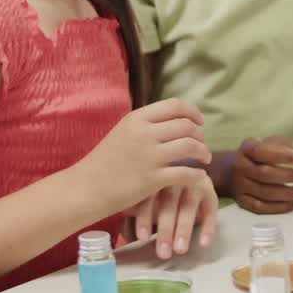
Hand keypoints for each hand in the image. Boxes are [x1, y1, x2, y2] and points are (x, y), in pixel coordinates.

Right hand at [77, 99, 210, 214]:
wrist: (87, 187)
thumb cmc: (104, 161)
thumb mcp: (123, 133)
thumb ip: (145, 125)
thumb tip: (172, 121)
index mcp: (137, 118)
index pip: (175, 106)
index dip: (193, 112)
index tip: (199, 122)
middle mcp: (145, 133)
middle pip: (186, 126)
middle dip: (199, 135)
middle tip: (201, 144)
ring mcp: (150, 156)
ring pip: (190, 146)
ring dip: (203, 151)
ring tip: (204, 159)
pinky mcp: (153, 179)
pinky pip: (186, 173)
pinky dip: (197, 174)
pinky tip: (199, 177)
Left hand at [130, 169, 217, 258]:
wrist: (183, 173)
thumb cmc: (155, 190)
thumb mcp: (142, 193)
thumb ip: (132, 204)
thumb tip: (114, 221)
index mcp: (153, 175)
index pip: (148, 196)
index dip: (144, 217)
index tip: (140, 238)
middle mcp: (174, 176)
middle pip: (168, 203)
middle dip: (165, 229)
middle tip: (163, 253)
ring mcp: (194, 181)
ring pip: (188, 206)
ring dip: (184, 229)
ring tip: (180, 251)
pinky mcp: (210, 191)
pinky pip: (211, 210)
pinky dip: (208, 227)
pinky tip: (204, 244)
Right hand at [230, 136, 292, 213]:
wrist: (229, 172)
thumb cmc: (256, 156)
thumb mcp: (265, 143)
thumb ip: (281, 144)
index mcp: (246, 149)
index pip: (261, 151)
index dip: (281, 155)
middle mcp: (240, 167)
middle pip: (265, 173)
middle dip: (290, 176)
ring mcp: (240, 185)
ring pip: (264, 192)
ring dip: (288, 194)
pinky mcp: (242, 201)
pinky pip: (260, 207)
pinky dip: (279, 207)